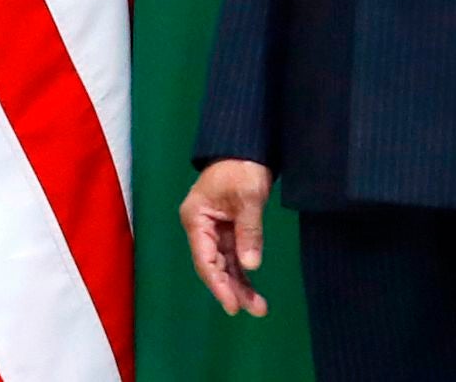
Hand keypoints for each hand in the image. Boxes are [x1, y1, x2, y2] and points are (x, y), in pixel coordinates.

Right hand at [181, 159, 274, 315]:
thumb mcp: (248, 197)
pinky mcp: (227, 229)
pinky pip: (233, 256)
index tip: (233, 305)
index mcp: (196, 218)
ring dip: (240, 284)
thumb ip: (249, 231)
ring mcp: (214, 229)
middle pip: (214, 266)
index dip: (218, 284)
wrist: (247, 147)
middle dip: (233, 288)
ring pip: (224, 264)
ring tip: (259, 307)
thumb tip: (250, 266)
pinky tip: (253, 289)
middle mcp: (201, 227)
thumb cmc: (242, 167)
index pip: (205, 259)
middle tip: (256, 309)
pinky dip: (243, 272)